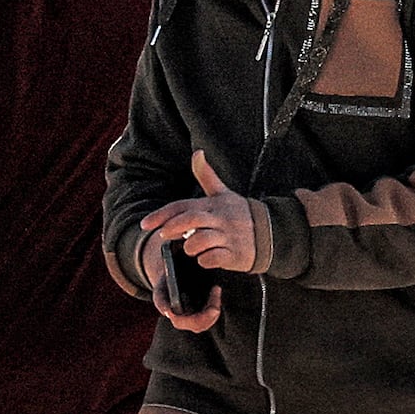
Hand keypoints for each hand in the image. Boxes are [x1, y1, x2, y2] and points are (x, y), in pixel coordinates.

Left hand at [138, 150, 269, 325]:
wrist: (269, 231)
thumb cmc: (239, 213)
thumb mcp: (223, 193)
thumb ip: (206, 175)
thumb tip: (197, 152)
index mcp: (213, 204)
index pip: (183, 206)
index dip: (161, 215)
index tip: (145, 224)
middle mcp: (220, 218)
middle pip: (191, 220)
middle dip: (173, 228)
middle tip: (163, 236)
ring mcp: (228, 236)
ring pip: (201, 240)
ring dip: (190, 246)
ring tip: (190, 248)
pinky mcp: (235, 253)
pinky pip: (214, 258)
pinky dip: (205, 260)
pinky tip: (205, 258)